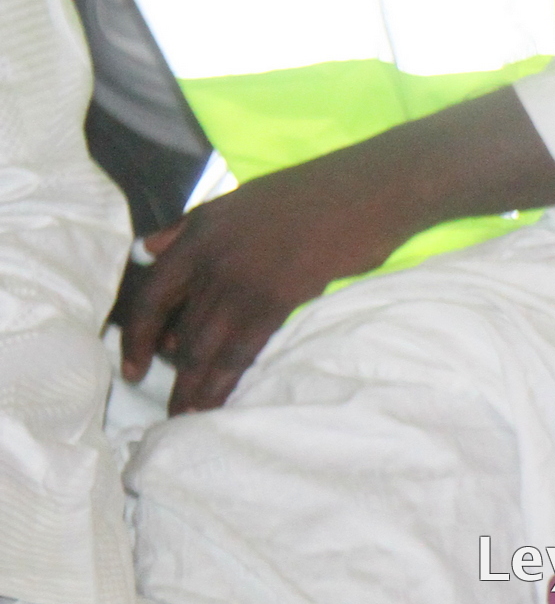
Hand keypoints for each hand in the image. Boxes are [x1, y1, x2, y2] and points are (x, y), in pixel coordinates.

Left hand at [116, 159, 416, 412]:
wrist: (372, 188)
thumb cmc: (313, 191)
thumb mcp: (240, 199)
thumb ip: (189, 227)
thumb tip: (148, 250)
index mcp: (200, 232)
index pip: (150, 295)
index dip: (137, 337)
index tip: (133, 368)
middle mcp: (212, 257)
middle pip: (180, 330)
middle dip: (173, 374)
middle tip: (173, 406)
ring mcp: (244, 279)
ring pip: (205, 346)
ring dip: (194, 386)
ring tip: (189, 415)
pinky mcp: (279, 297)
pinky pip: (241, 350)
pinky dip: (225, 381)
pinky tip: (219, 401)